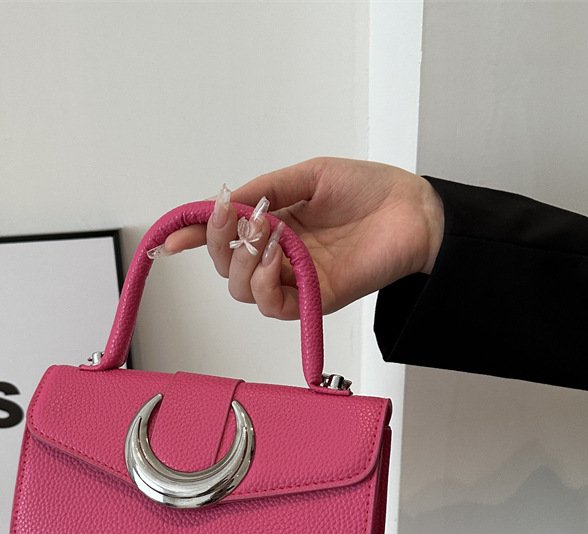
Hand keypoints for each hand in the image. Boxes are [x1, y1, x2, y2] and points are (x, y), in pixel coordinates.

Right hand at [164, 157, 444, 317]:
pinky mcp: (313, 299)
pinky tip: (276, 257)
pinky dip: (264, 283)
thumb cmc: (368, 191)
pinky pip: (272, 304)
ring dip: (242, 261)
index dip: (197, 236)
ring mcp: (294, 279)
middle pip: (226, 267)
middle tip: (236, 217)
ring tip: (266, 233)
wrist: (413, 211)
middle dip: (219, 242)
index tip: (175, 237)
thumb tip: (225, 201)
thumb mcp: (308, 176)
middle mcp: (278, 256)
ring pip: (241, 289)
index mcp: (273, 225)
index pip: (225, 237)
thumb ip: (265, 189)